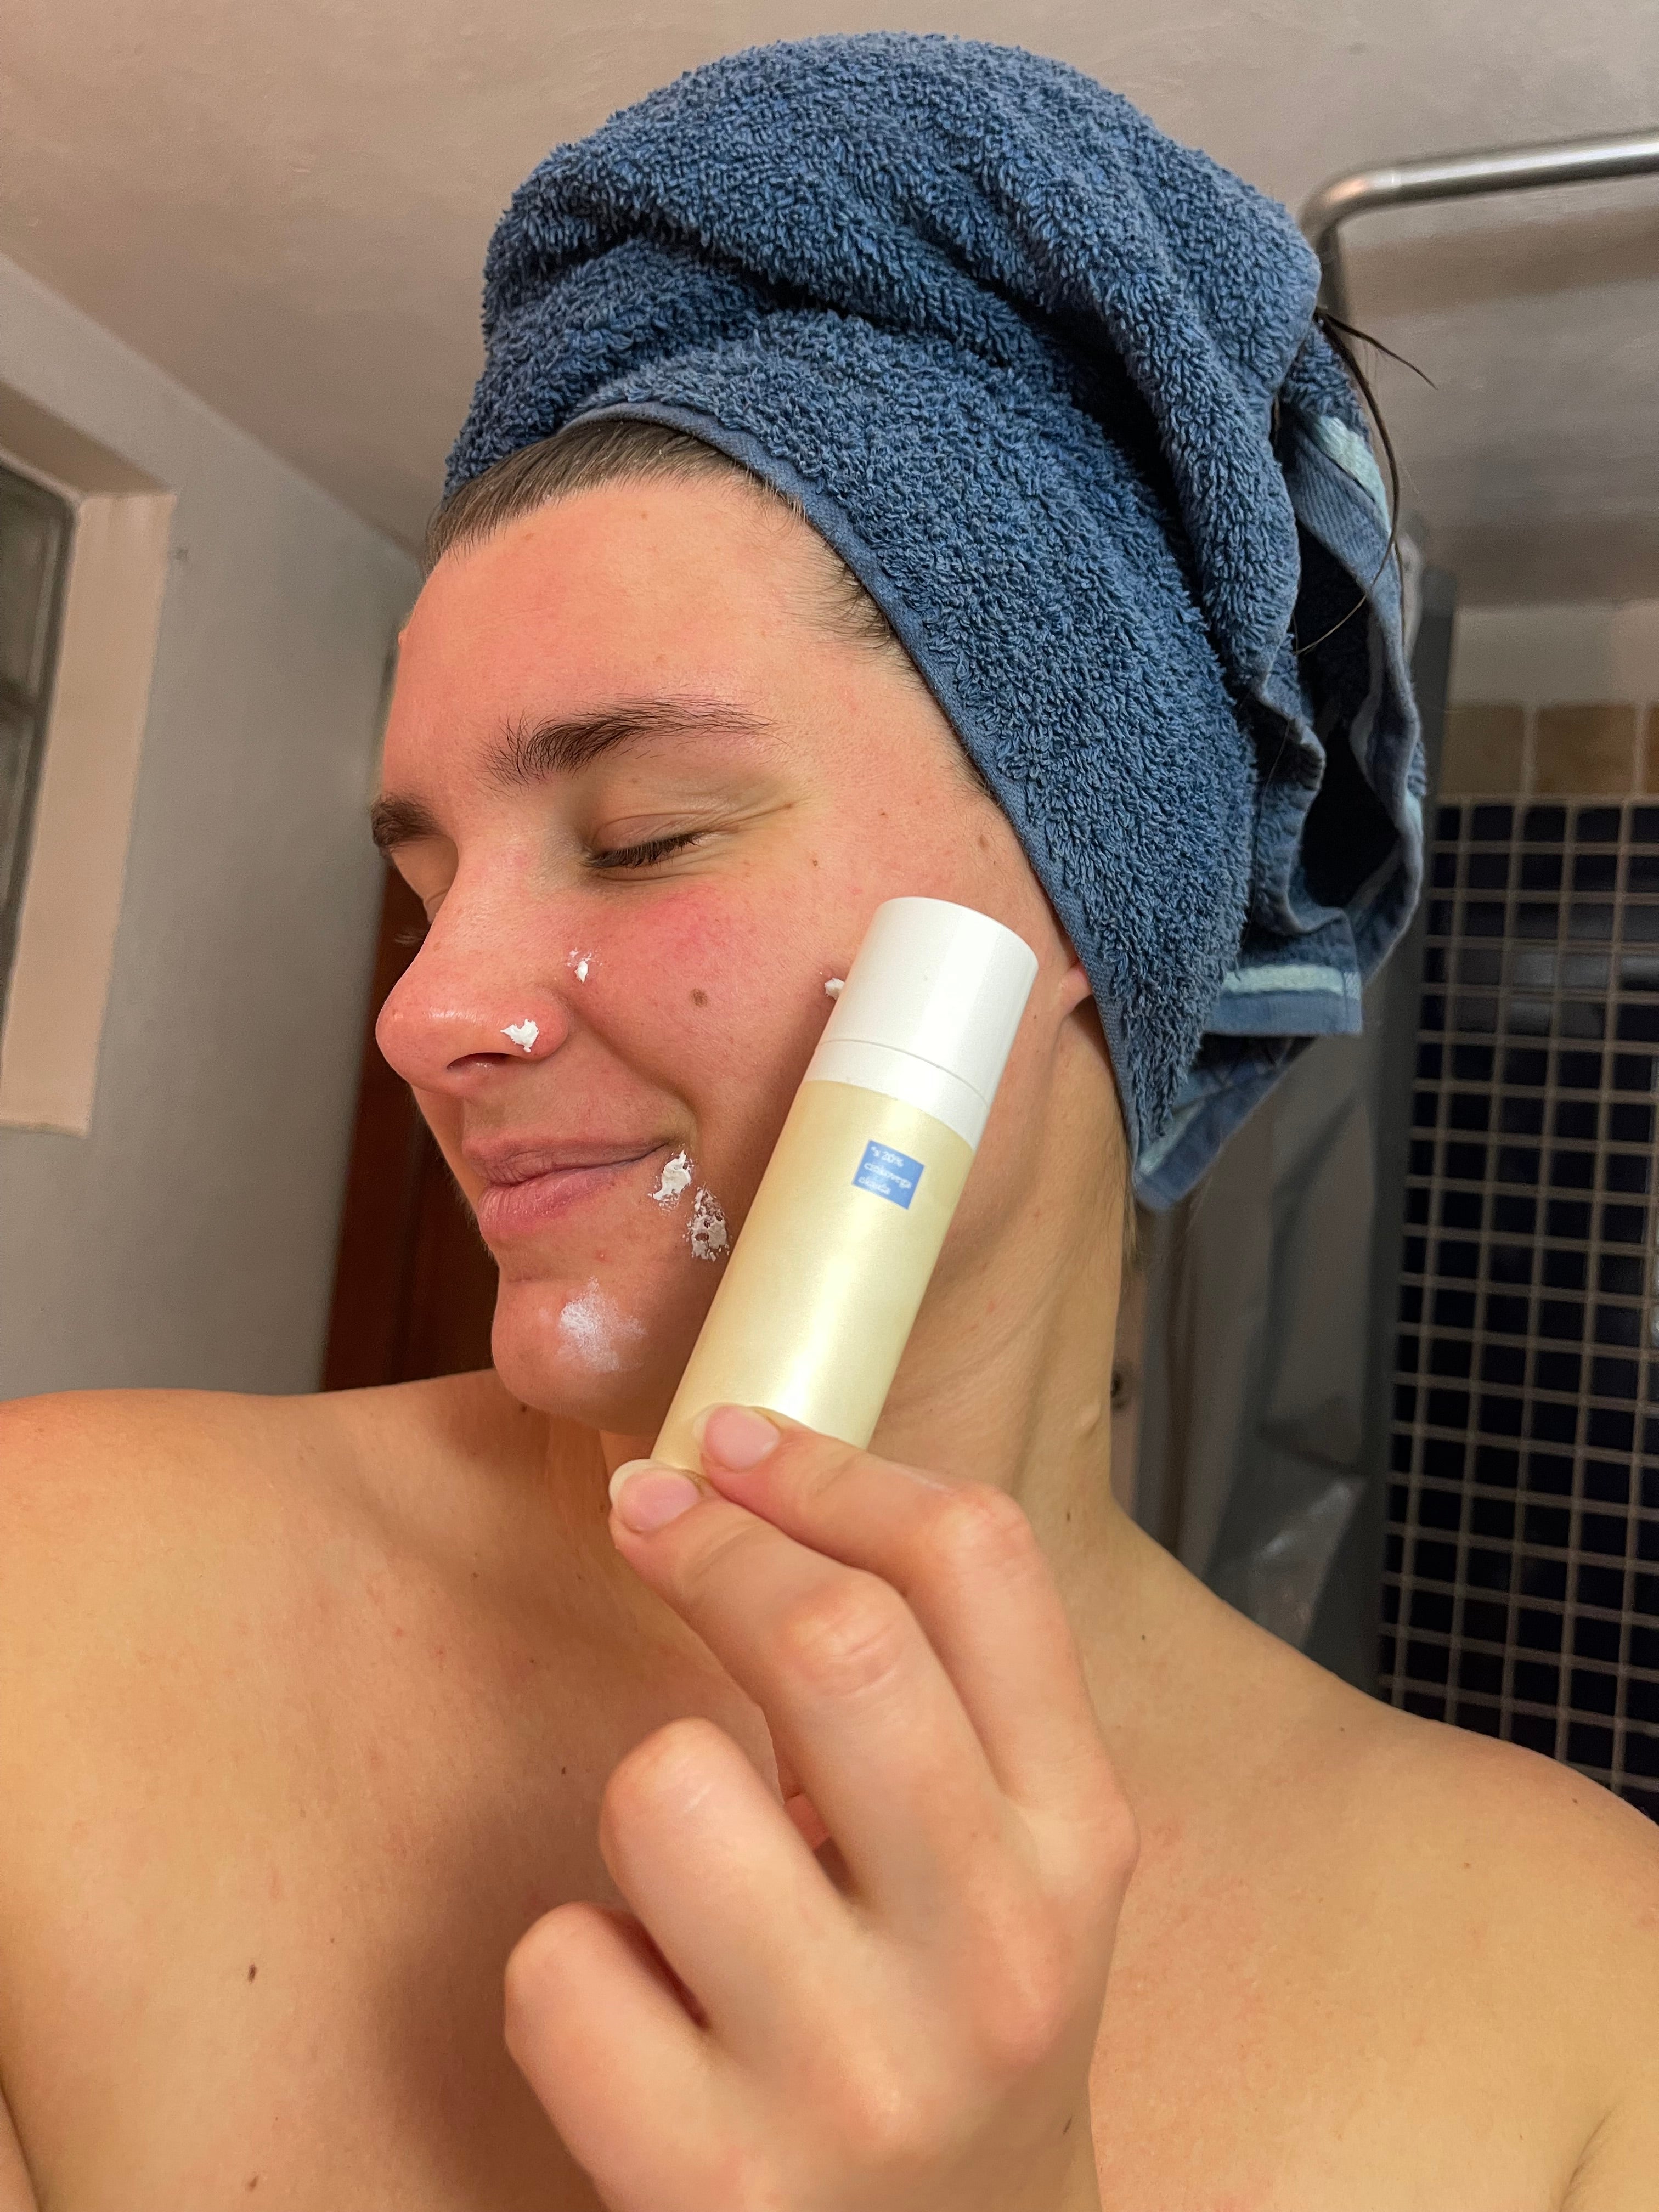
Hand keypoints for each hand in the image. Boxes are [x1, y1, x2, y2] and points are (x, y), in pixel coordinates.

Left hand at [504, 1408, 1134, 2211]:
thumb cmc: (946, 2032)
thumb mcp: (1005, 1860)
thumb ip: (938, 1695)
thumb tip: (757, 1475)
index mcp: (1078, 1840)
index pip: (977, 1565)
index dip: (830, 1468)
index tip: (732, 1439)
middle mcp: (995, 1955)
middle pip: (832, 1642)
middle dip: (711, 1546)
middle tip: (650, 1515)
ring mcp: (858, 2079)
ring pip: (663, 1788)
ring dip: (649, 1798)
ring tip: (695, 1883)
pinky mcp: (713, 2190)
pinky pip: (558, 1965)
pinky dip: (571, 1970)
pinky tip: (645, 2021)